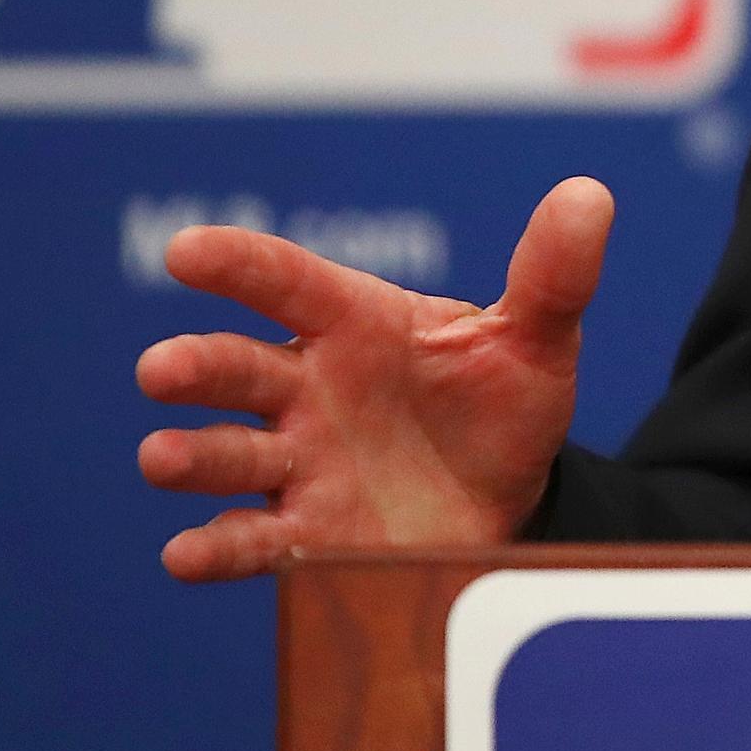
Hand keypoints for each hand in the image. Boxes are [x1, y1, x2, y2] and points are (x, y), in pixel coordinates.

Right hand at [135, 176, 609, 580]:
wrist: (513, 495)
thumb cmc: (502, 401)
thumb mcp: (536, 338)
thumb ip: (553, 274)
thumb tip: (589, 195)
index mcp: (355, 325)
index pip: (288, 283)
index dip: (238, 265)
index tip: (188, 252)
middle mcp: (309, 391)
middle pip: (238, 370)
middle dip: (197, 368)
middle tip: (163, 369)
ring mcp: (299, 464)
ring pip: (227, 454)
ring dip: (192, 455)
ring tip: (161, 456)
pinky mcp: (307, 532)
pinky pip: (249, 541)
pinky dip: (214, 548)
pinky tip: (186, 554)